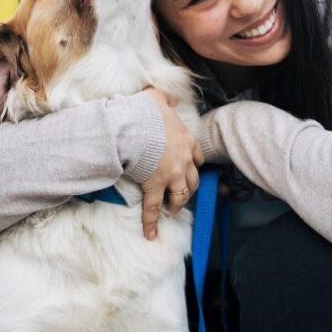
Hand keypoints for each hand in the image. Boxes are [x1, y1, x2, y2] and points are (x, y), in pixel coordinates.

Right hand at [141, 87, 203, 239]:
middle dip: (188, 189)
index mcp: (186, 140)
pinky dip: (152, 222)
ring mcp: (171, 175)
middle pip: (193, 180)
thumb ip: (166, 98)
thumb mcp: (158, 98)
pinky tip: (151, 234)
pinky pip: (154, 208)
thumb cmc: (144, 111)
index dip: (194, 165)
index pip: (198, 157)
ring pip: (180, 196)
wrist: (133, 125)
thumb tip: (169, 97)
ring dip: (176, 205)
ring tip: (171, 212)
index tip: (190, 170)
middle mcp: (184, 160)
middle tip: (181, 195)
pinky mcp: (155, 185)